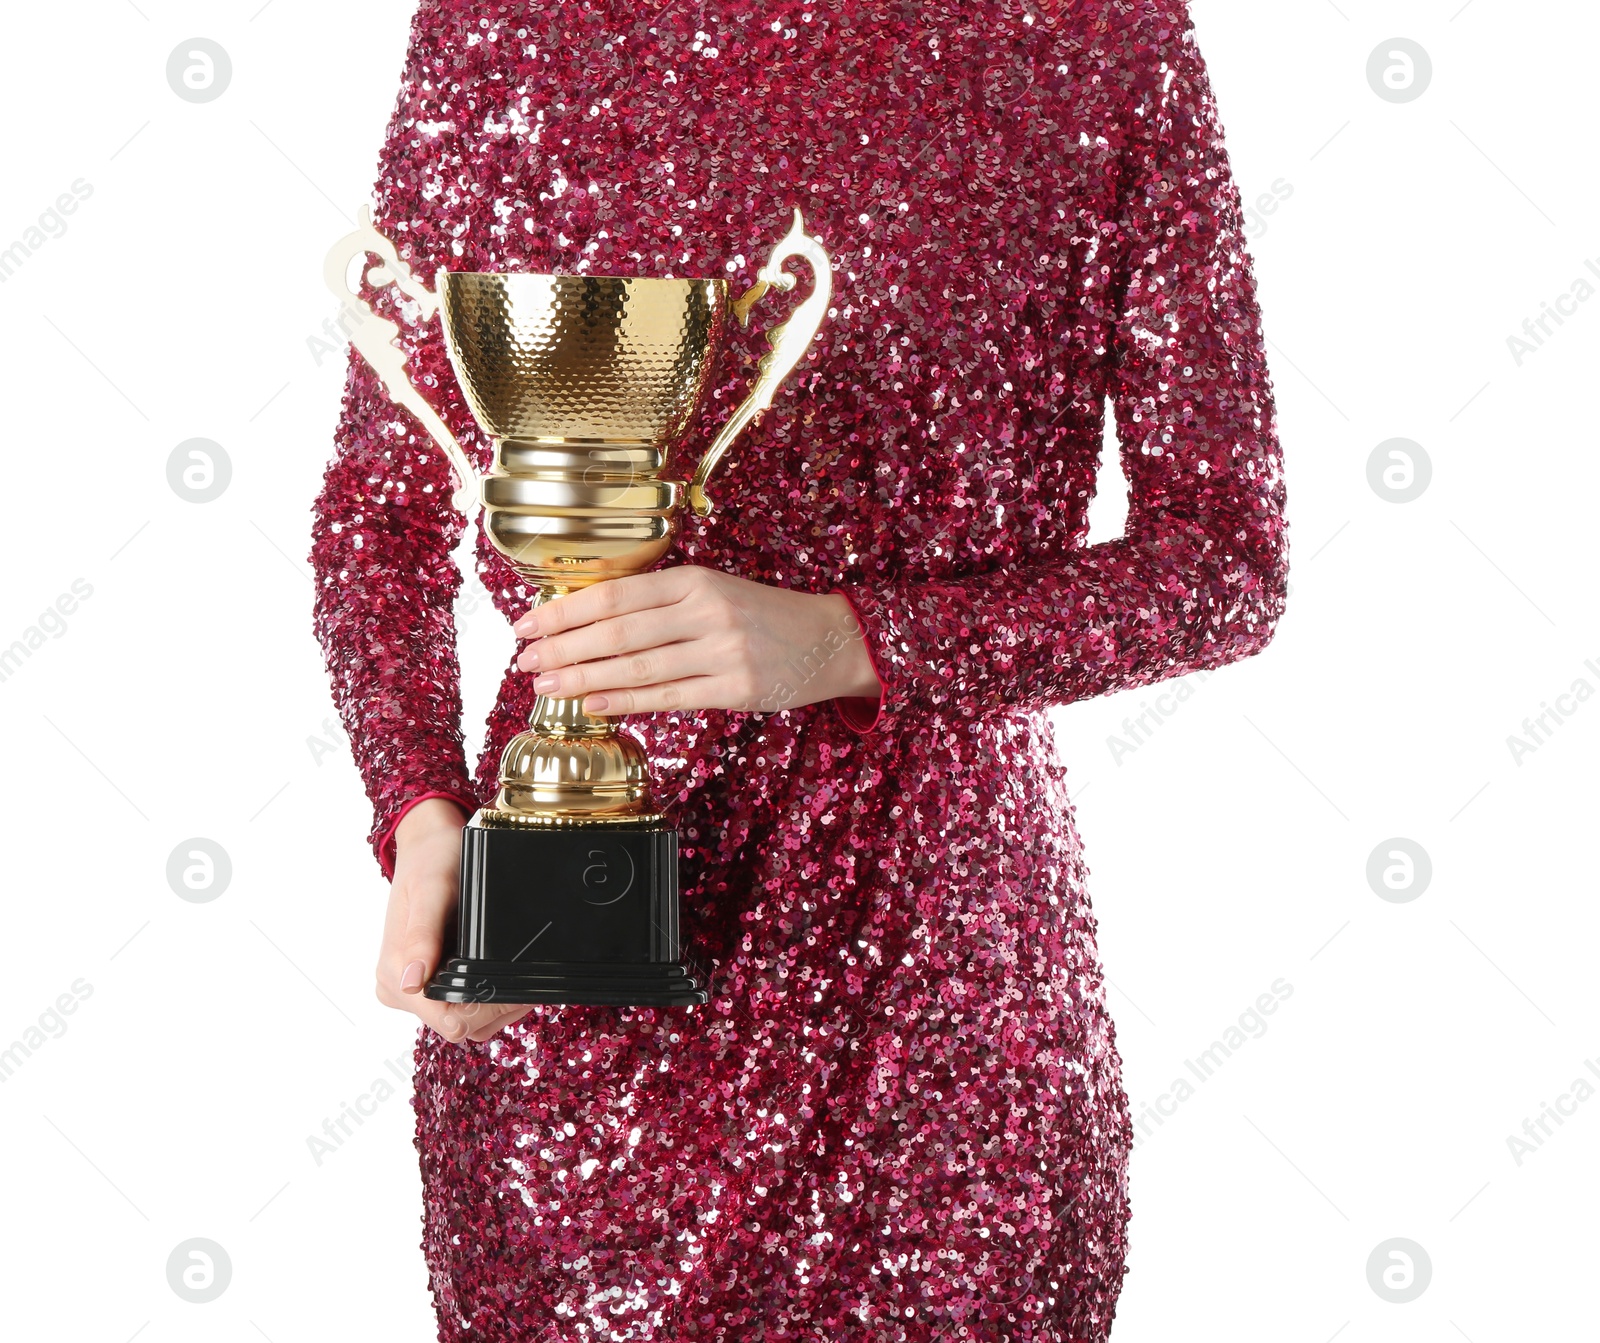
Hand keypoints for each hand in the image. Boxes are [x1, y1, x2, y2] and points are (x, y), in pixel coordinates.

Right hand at [375, 798, 530, 1043]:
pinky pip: (464, 1006)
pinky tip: (502, 972)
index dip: (485, 1011)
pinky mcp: (430, 982)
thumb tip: (411, 981)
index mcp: (395, 974)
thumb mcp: (432, 891)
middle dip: (497, 1008)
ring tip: (517, 970)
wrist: (430, 845)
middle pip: (460, 1024)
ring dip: (497, 1004)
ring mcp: (414, 989)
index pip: (447, 1021)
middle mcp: (401, 988)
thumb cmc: (432, 862)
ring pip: (467, 1021)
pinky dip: (490, 995)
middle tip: (526, 978)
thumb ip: (422, 935)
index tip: (515, 991)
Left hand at [512, 567, 881, 715]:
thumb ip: (661, 603)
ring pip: (635, 666)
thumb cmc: (763, 616)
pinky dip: (623, 700)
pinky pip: (666, 696)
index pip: (615, 595)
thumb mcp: (713, 591)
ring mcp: (721, 651)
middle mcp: (705, 611)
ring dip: (582, 677)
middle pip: (617, 631)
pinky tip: (591, 703)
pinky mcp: (734, 689)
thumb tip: (590, 619)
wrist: (830, 640)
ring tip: (545, 684)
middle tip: (523, 660)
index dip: (565, 611)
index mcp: (694, 580)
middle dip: (563, 647)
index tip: (528, 623)